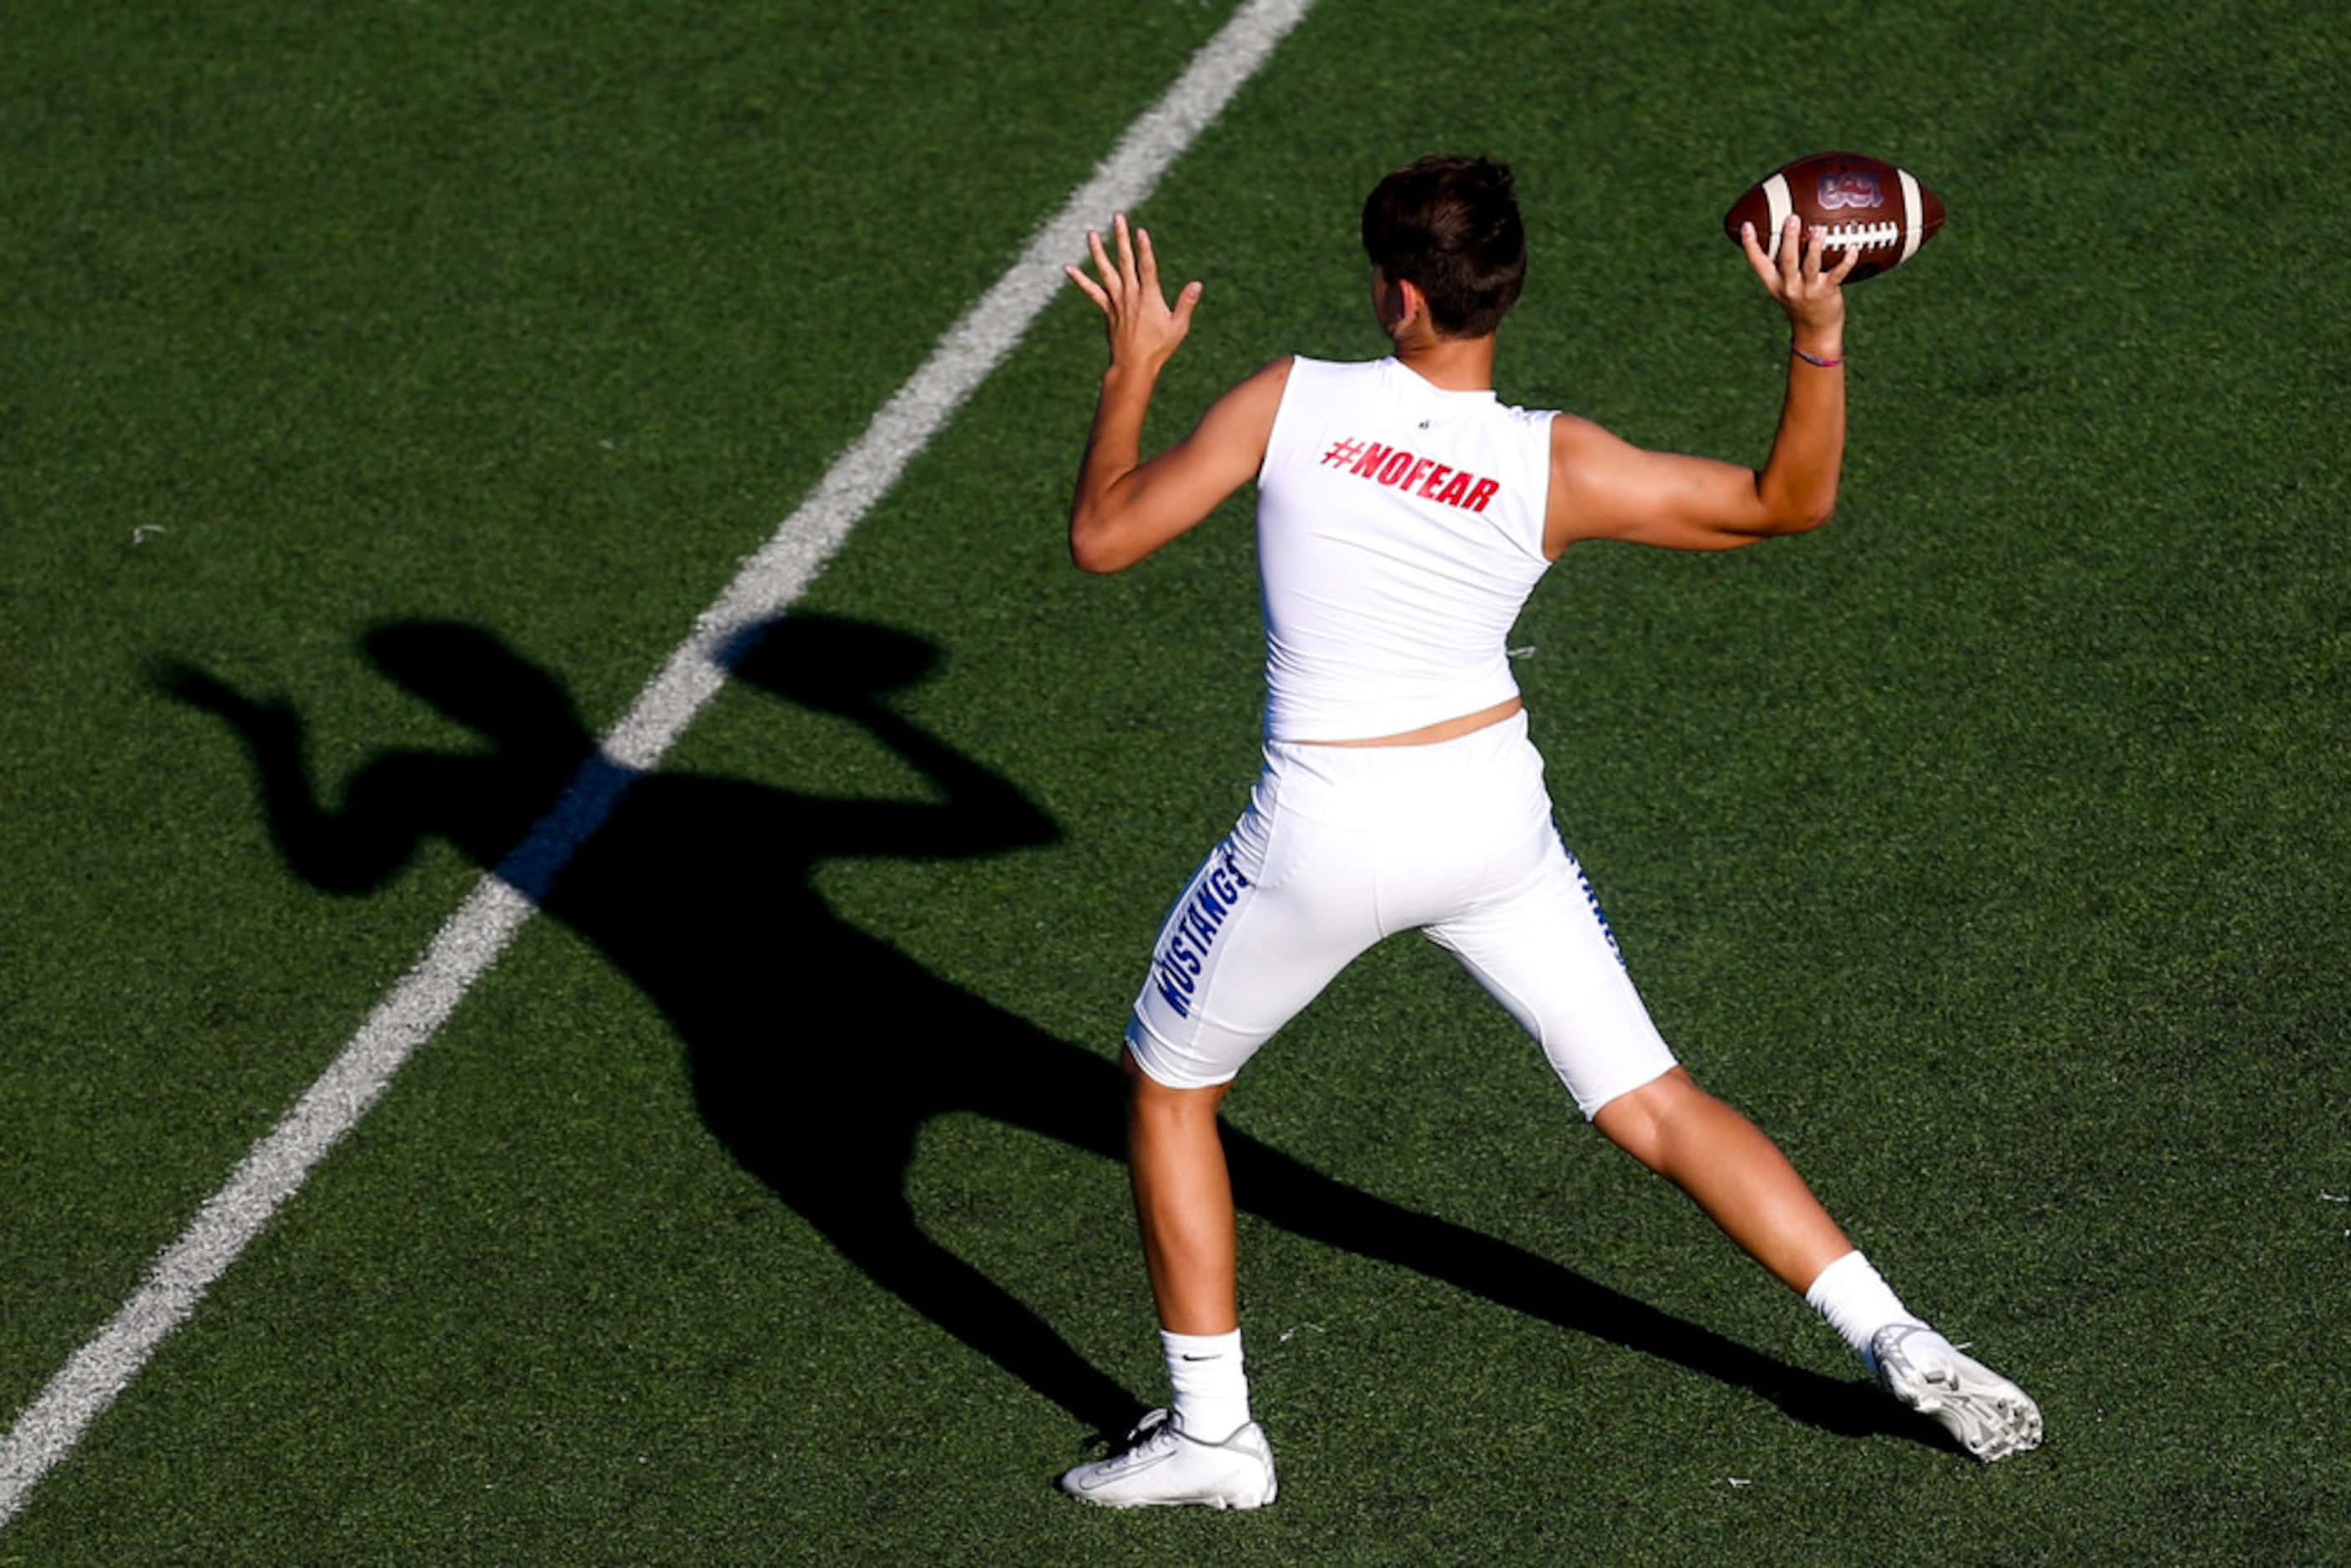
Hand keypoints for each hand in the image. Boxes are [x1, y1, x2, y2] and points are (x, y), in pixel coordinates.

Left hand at [1064, 213, 1201, 374]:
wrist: (1133, 365)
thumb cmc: (1159, 348)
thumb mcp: (1178, 327)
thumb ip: (1186, 303)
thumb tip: (1197, 284)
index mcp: (1149, 297)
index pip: (1147, 267)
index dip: (1144, 248)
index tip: (1140, 231)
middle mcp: (1130, 295)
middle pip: (1125, 260)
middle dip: (1122, 238)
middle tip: (1117, 217)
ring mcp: (1116, 301)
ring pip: (1105, 271)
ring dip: (1098, 251)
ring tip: (1092, 233)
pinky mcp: (1107, 309)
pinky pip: (1092, 291)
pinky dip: (1081, 280)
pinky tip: (1069, 268)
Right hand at [1738, 215, 1857, 348]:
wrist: (1815, 331)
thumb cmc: (1801, 302)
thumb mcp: (1785, 286)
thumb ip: (1784, 265)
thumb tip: (1787, 234)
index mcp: (1775, 284)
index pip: (1758, 263)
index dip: (1750, 245)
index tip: (1747, 226)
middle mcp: (1789, 286)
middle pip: (1786, 260)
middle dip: (1788, 239)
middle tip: (1791, 219)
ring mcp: (1808, 290)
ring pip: (1810, 266)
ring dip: (1815, 247)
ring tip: (1818, 230)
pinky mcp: (1827, 292)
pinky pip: (1838, 274)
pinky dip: (1847, 261)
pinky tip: (1853, 248)